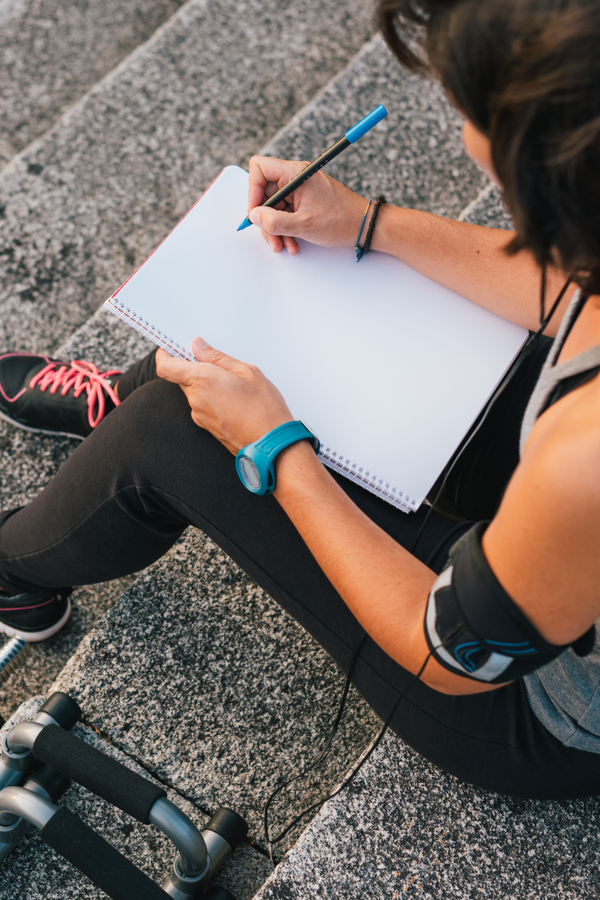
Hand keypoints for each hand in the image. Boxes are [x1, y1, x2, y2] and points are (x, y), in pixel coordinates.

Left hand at [155, 340, 293, 453]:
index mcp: (202, 380)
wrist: (270, 444)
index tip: (173, 348)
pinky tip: (232, 399)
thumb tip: (199, 347)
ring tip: (231, 383)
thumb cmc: (264, 409)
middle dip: (192, 368)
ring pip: (193, 392)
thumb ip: (218, 358)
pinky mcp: (206, 427)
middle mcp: (196, 399)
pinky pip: (201, 406)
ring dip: (204, 384)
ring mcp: (199, 415)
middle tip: (213, 362)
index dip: (165, 355)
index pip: (166, 366)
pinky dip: (211, 398)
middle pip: (180, 378)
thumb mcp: (247, 372)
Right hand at [247, 155, 368, 254]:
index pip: (260, 168)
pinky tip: (293, 242)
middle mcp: (297, 177)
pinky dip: (286, 228)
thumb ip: (274, 221)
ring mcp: (301, 188)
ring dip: (276, 228)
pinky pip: (287, 211)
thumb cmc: (341, 220)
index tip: (256, 212)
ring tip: (284, 245)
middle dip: (266, 217)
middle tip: (271, 237)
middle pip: (265, 192)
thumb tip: (254, 216)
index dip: (252, 190)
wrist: (363, 226)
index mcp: (295, 173)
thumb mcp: (303, 225)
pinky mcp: (306, 199)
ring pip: (275, 206)